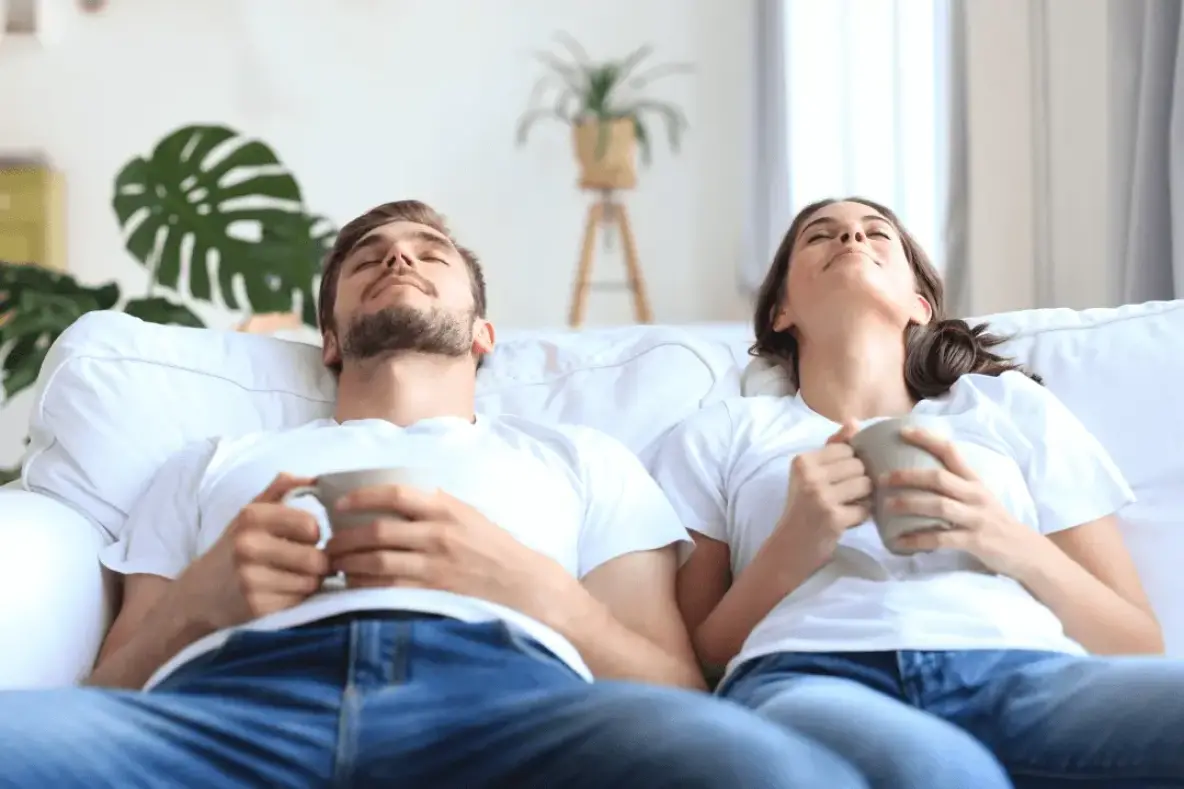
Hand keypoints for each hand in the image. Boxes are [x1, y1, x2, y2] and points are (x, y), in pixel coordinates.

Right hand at [177, 473, 327, 630]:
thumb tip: (316, 479)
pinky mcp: (255, 608)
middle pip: (316, 558)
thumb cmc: (233, 548)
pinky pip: (299, 602)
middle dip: (318, 562)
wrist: (198, 594)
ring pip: (311, 582)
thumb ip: (281, 490)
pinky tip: (280, 593)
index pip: (310, 525)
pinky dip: (296, 599)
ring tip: (292, 578)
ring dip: (309, 582)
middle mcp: (248, 546)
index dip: (314, 534)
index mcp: (251, 517)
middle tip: (305, 563)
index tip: (304, 539)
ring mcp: (250, 579)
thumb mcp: (250, 513)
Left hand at [325, 485, 580, 625]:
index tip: (341, 504)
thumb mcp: (470, 516)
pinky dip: (363, 588)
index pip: (396, 495)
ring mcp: (434, 569)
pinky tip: (352, 587)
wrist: (526, 589)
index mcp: (447, 510)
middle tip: (329, 543)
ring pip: (375, 563)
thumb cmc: (495, 551)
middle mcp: (438, 536)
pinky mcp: (431, 597)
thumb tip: (394, 499)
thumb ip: (436, 507)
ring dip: (348, 563)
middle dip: (345, 538)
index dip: (362, 497)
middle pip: (376, 532)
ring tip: (334, 565)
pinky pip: (386, 591)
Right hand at [777, 421, 872, 551]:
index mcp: (803, 461)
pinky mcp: (833, 518)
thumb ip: (833, 447)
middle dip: (859, 481)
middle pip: (859, 465)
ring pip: (866, 484)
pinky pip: (866, 508)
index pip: (847, 449)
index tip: (839, 481)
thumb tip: (855, 422)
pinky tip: (847, 521)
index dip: (851, 465)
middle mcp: (809, 476)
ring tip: (848, 507)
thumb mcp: (810, 474)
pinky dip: (861, 516)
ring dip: (863, 498)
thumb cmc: (803, 508)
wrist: (790, 547)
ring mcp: (821, 497)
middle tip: (845, 497)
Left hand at [881, 427, 1039, 576]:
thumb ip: (955, 484)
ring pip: (939, 505)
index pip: (950, 451)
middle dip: (908, 475)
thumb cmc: (994, 521)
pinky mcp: (975, 541)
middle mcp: (975, 495)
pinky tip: (900, 541)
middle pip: (939, 478)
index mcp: (974, 481)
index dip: (927, 439)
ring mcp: (976, 518)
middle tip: (881, 477)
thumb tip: (917, 473)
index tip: (901, 431)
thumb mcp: (978, 497)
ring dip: (909, 504)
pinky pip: (942, 539)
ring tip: (885, 507)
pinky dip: (919, 540)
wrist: (1026, 552)